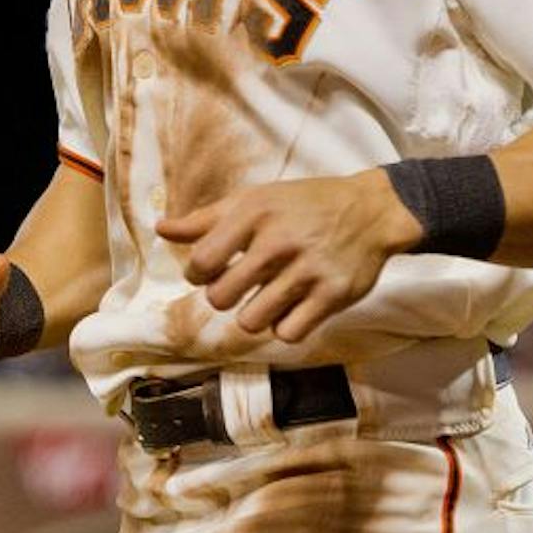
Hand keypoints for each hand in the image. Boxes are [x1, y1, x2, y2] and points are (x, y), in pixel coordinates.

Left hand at [155, 170, 422, 342]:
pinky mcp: (333, 295)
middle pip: (221, 298)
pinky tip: (294, 306)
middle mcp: (279, 240)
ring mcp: (307, 270)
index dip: (199, 274)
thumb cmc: (304, 204)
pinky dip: (286, 326)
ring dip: (255, 315)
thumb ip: (206, 219)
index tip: (213, 270)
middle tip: (243, 285)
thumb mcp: (255, 200)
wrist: (370, 210)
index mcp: (254, 213)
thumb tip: (161, 229)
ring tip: (268, 297)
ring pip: (252, 321)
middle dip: (226, 297)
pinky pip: (289, 332)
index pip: (201, 263)